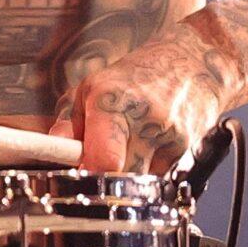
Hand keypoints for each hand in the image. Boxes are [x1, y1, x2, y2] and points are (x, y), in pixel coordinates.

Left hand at [61, 33, 229, 174]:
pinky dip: (149, 172)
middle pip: (121, 180)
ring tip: (128, 150)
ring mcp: (172, 139)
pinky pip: (160, 179)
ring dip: (128, 180)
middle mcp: (146, 121)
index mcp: (113, 101)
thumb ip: (67, 123)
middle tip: (98, 168)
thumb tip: (54, 153)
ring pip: (141, 186)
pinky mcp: (190, 154)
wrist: (193, 61)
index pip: (104, 160)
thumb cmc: (139, 75)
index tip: (80, 177)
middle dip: (105, 182)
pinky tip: (150, 148)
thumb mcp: (91, 87)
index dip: (88, 176)